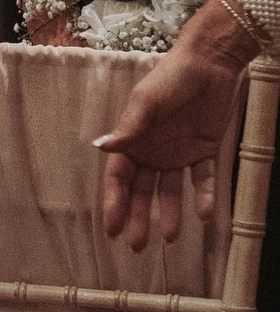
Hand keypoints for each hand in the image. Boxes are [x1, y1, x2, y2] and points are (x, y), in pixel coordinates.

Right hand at [96, 19, 255, 250]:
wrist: (210, 65)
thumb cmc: (171, 78)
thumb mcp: (146, 102)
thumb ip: (128, 128)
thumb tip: (101, 148)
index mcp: (132, 140)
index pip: (119, 178)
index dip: (114, 203)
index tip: (112, 229)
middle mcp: (152, 151)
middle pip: (142, 191)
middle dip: (138, 217)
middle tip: (137, 246)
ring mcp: (178, 154)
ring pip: (171, 191)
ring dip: (169, 214)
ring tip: (170, 238)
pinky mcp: (205, 152)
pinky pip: (204, 180)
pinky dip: (204, 197)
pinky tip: (204, 215)